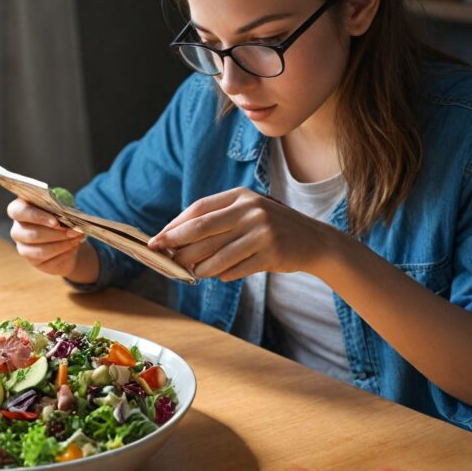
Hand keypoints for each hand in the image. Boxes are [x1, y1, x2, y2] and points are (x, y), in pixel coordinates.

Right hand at [7, 198, 84, 275]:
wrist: (68, 238)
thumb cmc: (61, 217)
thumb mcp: (61, 208)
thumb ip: (60, 207)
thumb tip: (66, 212)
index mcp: (19, 210)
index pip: (17, 211)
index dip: (36, 216)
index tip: (56, 222)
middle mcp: (17, 230)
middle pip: (32, 234)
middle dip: (56, 234)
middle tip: (74, 231)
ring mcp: (23, 248)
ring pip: (40, 250)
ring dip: (63, 244)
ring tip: (77, 237)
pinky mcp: (33, 261)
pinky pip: (49, 259)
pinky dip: (64, 252)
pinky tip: (74, 246)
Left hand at [148, 188, 332, 280]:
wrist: (313, 241)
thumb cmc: (271, 227)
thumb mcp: (248, 212)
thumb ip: (217, 221)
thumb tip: (177, 240)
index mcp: (240, 196)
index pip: (198, 209)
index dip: (175, 226)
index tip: (157, 239)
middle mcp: (250, 210)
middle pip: (201, 230)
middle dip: (177, 247)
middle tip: (163, 258)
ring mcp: (261, 231)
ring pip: (215, 255)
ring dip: (198, 268)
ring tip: (191, 272)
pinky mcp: (270, 253)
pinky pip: (234, 269)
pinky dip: (222, 275)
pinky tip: (219, 275)